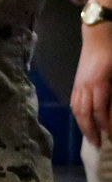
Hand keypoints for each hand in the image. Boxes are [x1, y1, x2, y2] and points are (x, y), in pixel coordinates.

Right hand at [71, 24, 111, 145]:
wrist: (97, 36)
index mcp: (99, 85)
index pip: (101, 112)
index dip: (106, 127)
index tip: (111, 138)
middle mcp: (86, 87)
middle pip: (85, 113)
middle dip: (91, 131)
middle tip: (98, 145)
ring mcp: (79, 84)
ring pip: (77, 108)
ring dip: (82, 125)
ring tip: (89, 137)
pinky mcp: (76, 81)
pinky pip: (74, 101)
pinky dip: (77, 113)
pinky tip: (81, 119)